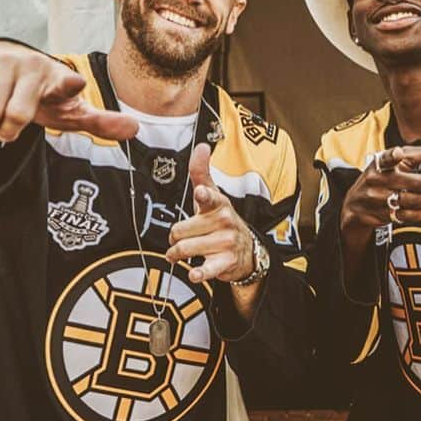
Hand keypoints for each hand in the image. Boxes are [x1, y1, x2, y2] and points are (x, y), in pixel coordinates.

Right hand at [0, 41, 138, 146]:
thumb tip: (135, 129)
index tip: (73, 85)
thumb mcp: (70, 109)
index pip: (64, 84)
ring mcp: (3, 63)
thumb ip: (100, 122)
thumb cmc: (43, 93)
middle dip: (11, 130)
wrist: (12, 65)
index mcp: (57, 79)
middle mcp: (31, 67)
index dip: (68, 86)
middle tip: (11, 130)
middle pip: (17, 114)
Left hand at [166, 143, 255, 283]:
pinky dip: (199, 273)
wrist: (246, 250)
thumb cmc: (221, 220)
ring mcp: (225, 243)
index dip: (203, 196)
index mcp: (218, 204)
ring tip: (180, 254)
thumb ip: (201, 173)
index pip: (209, 198)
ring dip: (177, 254)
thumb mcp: (213, 196)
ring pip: (185, 249)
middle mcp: (224, 222)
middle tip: (179, 239)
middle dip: (174, 238)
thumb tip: (202, 146)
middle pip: (180, 231)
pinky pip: (206, 269)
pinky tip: (194, 274)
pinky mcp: (226, 262)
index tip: (200, 194)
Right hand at [339, 145, 420, 238]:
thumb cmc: (380, 177)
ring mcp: (378, 199)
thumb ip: (417, 153)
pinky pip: (409, 216)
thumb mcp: (391, 161)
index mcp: (380, 163)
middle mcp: (377, 180)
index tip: (404, 154)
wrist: (354, 204)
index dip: (397, 155)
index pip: (389, 157)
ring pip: (415, 201)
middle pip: (415, 183)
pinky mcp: (382, 214)